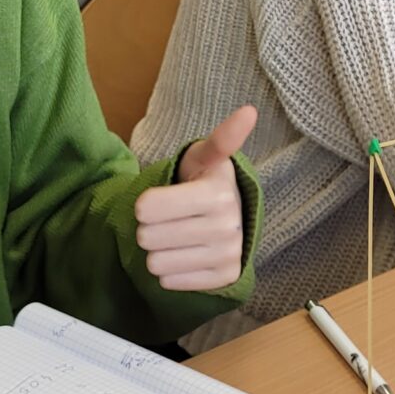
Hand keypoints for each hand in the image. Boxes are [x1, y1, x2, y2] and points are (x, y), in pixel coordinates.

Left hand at [136, 105, 250, 289]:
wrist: (230, 218)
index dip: (145, 204)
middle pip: (147, 237)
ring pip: (156, 263)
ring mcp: (227, 256)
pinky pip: (169, 282)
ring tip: (176, 237)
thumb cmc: (205, 183)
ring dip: (159, 251)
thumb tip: (249, 111)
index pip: (146, 208)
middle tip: (169, 219)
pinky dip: (171, 270)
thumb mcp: (204, 158)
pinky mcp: (223, 279)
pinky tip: (186, 254)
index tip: (159, 199)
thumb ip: (220, 138)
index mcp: (218, 194)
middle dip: (150, 228)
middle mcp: (227, 227)